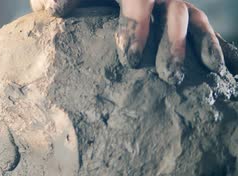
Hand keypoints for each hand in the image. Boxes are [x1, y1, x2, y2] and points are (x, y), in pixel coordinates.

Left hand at [30, 1, 237, 83]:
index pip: (137, 1)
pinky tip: (214, 68)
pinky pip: (200, 26)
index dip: (135, 28)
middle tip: (165, 74)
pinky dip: (209, 44)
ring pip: (188, 16)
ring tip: (184, 74)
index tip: (130, 58)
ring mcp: (167, 3)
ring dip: (190, 46)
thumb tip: (55, 8)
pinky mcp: (178, 17)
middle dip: (169, 42)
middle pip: (170, 9)